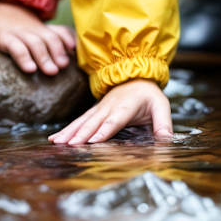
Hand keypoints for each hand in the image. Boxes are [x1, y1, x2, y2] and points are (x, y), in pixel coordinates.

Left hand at [0, 1, 76, 73]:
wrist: (4, 1)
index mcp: (3, 34)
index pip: (14, 45)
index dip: (23, 56)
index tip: (30, 69)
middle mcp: (22, 31)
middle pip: (35, 43)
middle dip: (45, 57)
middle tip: (52, 72)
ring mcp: (35, 29)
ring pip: (49, 38)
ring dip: (58, 50)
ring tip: (64, 65)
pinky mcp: (44, 28)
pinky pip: (59, 31)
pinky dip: (67, 38)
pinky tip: (74, 49)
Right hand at [49, 79, 172, 144]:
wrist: (136, 75)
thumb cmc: (149, 95)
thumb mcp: (161, 105)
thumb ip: (163, 123)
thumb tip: (167, 140)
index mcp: (126, 106)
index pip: (114, 120)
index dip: (104, 131)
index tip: (93, 141)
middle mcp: (109, 107)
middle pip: (94, 122)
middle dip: (81, 134)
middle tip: (68, 145)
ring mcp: (99, 109)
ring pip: (82, 121)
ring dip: (69, 132)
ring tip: (56, 143)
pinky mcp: (93, 112)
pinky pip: (78, 121)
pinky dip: (67, 130)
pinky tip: (54, 139)